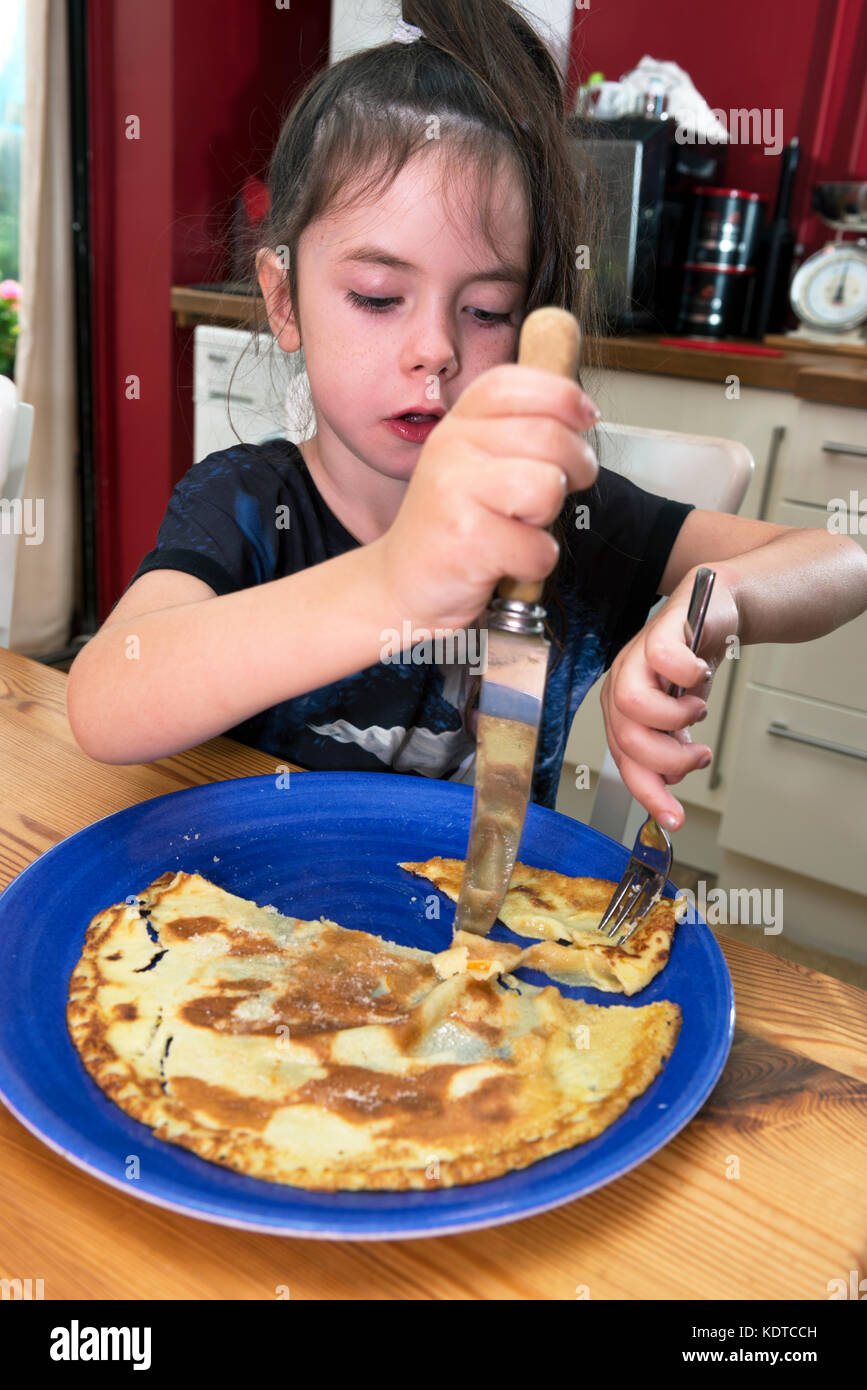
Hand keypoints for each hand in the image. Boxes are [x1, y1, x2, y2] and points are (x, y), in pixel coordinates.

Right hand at [371, 363, 598, 632]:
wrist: (403, 582)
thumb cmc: (453, 524)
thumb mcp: (475, 463)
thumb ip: (518, 433)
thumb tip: (583, 414)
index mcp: (458, 423)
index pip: (514, 384)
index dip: (563, 395)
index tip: (585, 419)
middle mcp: (451, 447)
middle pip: (550, 436)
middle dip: (576, 467)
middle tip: (555, 490)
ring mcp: (454, 492)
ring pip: (549, 486)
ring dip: (549, 517)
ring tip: (519, 526)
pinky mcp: (467, 540)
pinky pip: (540, 549)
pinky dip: (534, 564)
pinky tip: (505, 561)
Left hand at [599, 567, 739, 831]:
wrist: (718, 612)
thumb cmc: (693, 663)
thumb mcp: (681, 717)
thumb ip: (671, 747)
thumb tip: (670, 780)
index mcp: (621, 711)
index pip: (624, 762)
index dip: (649, 793)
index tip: (675, 819)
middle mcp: (621, 685)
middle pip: (626, 739)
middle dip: (670, 760)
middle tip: (699, 755)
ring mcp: (636, 658)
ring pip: (632, 705)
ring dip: (675, 721)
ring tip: (698, 713)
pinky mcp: (659, 633)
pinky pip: (663, 661)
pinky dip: (689, 676)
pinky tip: (701, 676)